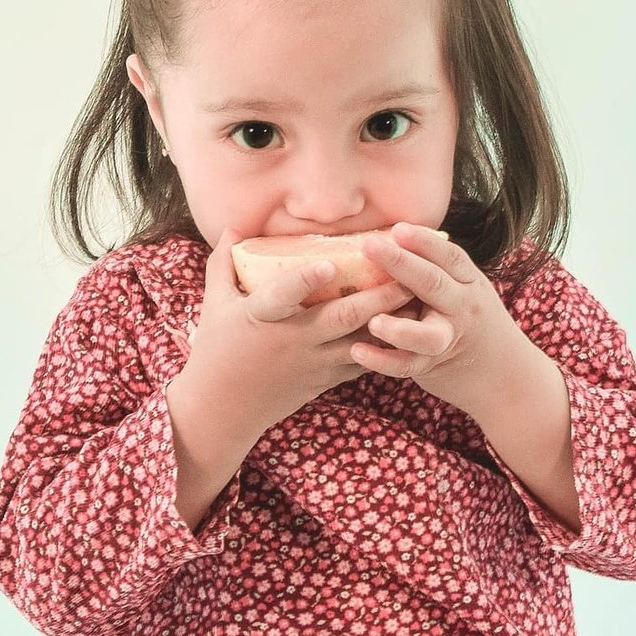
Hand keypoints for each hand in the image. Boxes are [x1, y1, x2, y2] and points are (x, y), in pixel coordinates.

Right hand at [179, 227, 421, 437]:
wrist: (224, 409)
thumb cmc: (216, 349)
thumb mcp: (215, 303)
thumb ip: (224, 263)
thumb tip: (234, 226)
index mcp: (261, 317)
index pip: (282, 296)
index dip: (305, 281)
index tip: (328, 264)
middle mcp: (292, 340)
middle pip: (341, 318)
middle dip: (377, 297)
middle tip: (406, 272)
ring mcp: (312, 363)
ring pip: (361, 342)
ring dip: (392, 321)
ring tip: (420, 298)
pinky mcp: (325, 379)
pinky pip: (362, 361)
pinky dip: (386, 345)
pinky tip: (409, 327)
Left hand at [349, 222, 535, 418]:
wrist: (503, 371)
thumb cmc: (468, 316)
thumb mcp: (462, 287)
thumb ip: (434, 267)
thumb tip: (384, 234)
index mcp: (468, 282)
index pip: (450, 257)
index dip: (424, 241)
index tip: (397, 228)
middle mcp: (462, 308)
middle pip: (433, 284)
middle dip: (400, 263)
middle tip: (367, 246)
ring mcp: (449, 338)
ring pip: (428, 335)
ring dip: (399, 329)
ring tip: (373, 321)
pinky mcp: (432, 366)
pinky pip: (407, 364)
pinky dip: (382, 360)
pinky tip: (357, 350)